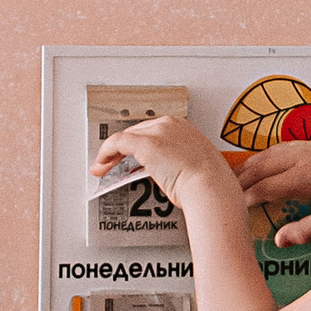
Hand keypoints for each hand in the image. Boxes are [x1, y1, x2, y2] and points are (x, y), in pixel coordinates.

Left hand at [92, 116, 228, 205]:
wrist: (210, 186)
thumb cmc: (208, 182)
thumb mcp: (194, 166)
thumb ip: (178, 162)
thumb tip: (165, 172)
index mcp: (184, 128)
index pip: (153, 130)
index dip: (138, 144)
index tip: (131, 157)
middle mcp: (171, 125)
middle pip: (137, 131)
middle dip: (122, 148)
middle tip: (112, 163)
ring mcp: (158, 132)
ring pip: (125, 136)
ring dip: (111, 152)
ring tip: (103, 166)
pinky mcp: (146, 143)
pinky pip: (117, 143)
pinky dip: (105, 153)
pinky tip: (100, 165)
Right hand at [235, 138, 310, 243]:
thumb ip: (305, 231)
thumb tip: (277, 242)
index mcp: (304, 178)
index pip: (263, 188)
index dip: (244, 199)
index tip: (231, 210)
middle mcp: (300, 158)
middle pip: (258, 168)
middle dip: (238, 181)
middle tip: (220, 195)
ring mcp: (304, 147)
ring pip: (265, 155)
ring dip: (247, 167)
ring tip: (230, 180)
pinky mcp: (309, 142)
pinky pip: (277, 148)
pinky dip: (262, 157)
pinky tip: (256, 166)